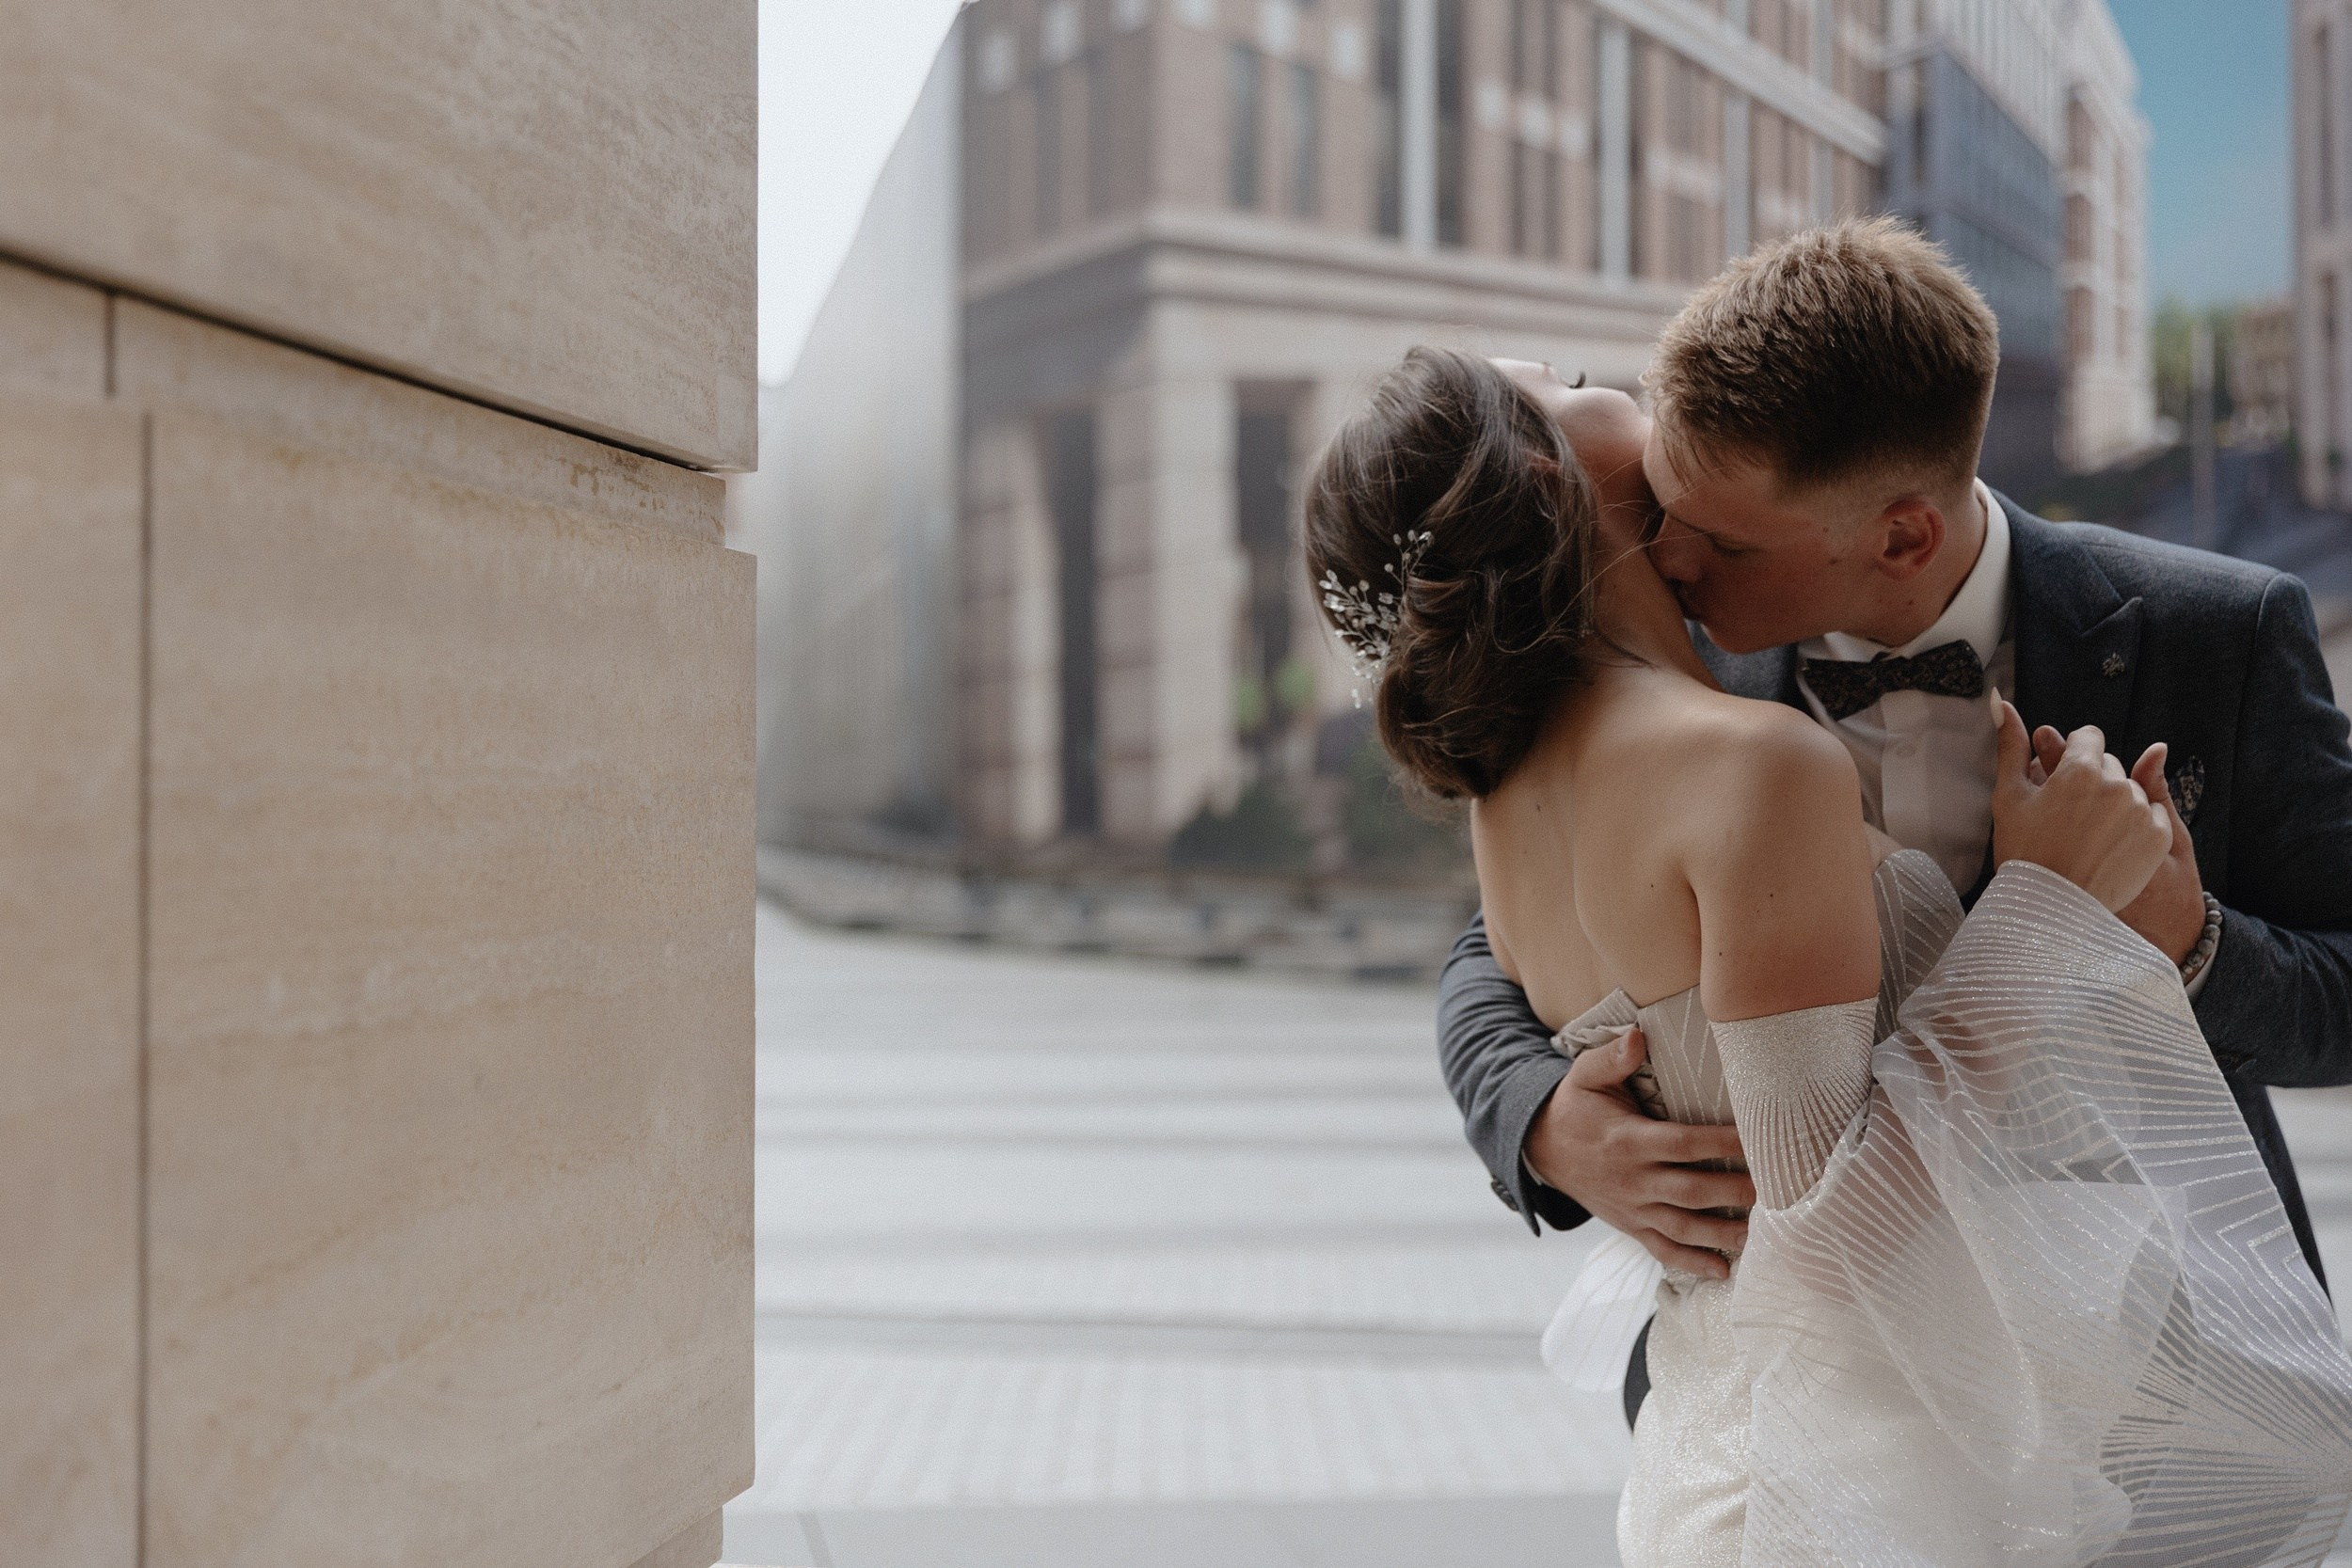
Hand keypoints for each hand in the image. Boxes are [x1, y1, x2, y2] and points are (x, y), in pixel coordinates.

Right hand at [1523, 1025, 1751, 1277]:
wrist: (1541, 1149)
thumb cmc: (1575, 1107)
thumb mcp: (1585, 1075)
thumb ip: (1613, 1057)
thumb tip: (1638, 1035)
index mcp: (1627, 1141)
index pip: (1683, 1144)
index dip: (1721, 1143)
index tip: (1755, 1139)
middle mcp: (1632, 1180)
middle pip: (1690, 1191)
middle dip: (1733, 1192)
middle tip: (1773, 1190)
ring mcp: (1632, 1208)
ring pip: (1682, 1227)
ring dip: (1721, 1233)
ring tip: (1758, 1233)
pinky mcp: (1631, 1225)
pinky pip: (1662, 1250)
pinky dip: (1691, 1264)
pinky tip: (1723, 1270)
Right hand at [1992, 701, 2170, 911]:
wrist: (2052, 909)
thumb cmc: (2023, 851)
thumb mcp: (2010, 796)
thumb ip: (2011, 746)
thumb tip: (2000, 702)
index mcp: (2081, 769)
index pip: (2089, 737)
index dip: (2072, 757)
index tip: (2061, 784)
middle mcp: (2117, 784)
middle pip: (2109, 764)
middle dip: (2091, 781)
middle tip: (2067, 816)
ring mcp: (2141, 811)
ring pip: (2128, 790)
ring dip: (2111, 803)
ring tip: (2086, 835)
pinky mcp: (2159, 836)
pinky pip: (2149, 815)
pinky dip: (2133, 826)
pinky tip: (2108, 845)